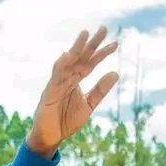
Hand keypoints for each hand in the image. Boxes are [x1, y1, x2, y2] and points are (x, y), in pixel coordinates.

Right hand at [26, 27, 118, 156]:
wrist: (51, 136)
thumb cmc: (66, 120)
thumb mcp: (88, 104)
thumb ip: (100, 90)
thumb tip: (116, 72)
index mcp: (77, 80)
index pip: (91, 63)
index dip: (102, 53)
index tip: (116, 44)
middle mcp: (67, 77)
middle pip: (81, 57)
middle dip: (91, 43)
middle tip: (104, 29)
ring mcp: (57, 82)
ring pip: (68, 62)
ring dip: (76, 48)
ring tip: (85, 34)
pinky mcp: (49, 91)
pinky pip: (55, 76)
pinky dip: (61, 65)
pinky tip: (67, 55)